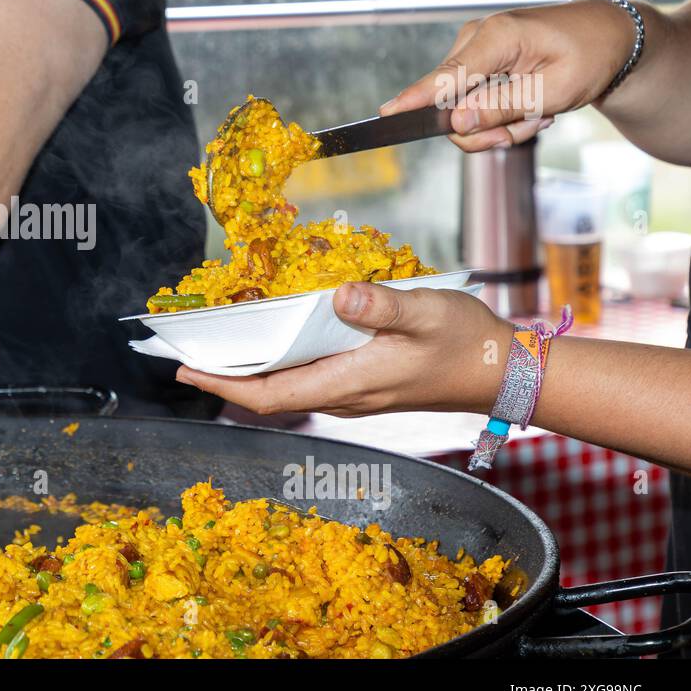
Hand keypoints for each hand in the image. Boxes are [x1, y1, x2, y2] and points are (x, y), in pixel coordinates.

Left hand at [175, 282, 513, 416]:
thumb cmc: (468, 342)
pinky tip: (272, 343)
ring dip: (250, 373)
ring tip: (217, 348)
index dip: (224, 386)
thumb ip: (381, 304)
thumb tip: (339, 295)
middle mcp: (345, 395)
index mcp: (349, 382)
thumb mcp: (426, 312)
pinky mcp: (366, 384)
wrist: (505, 372)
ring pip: (288, 388)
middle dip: (224, 379)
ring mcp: (355, 393)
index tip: (187, 372)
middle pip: (269, 395)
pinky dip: (279, 365)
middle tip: (185, 357)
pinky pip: (308, 379)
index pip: (270, 395)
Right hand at [380, 0, 636, 151]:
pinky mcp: (477, 58)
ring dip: (499, 123)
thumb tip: (456, 124)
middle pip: (452, 103)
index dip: (416, 100)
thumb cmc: (590, 56)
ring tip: (539, 116)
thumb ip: (501, 108)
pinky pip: (472, 99)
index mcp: (496, 38)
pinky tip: (530, 106)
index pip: (446, 77)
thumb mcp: (555, 92)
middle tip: (530, 130)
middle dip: (487, 129)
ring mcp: (474, 47)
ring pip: (462, 108)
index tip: (387, 115)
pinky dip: (500, 111)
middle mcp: (477, 38)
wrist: (609, 35)